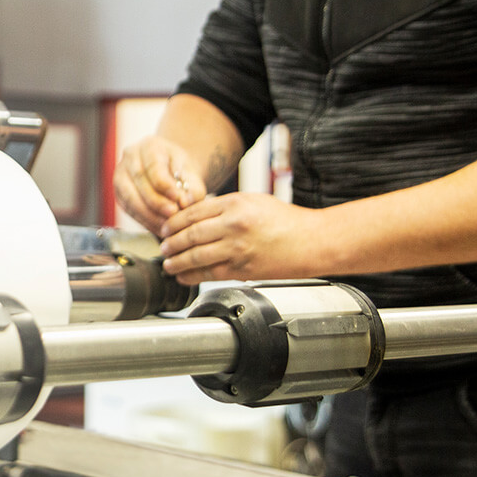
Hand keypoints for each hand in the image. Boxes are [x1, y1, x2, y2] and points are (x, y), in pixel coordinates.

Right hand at [113, 136, 208, 233]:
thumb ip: (193, 187)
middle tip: (173, 215)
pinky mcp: (118, 193)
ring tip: (167, 226)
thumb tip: (185, 203)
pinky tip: (159, 228)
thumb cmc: (180, 169)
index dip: (165, 186)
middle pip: (140, 181)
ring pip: (130, 198)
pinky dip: (144, 221)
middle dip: (157, 202)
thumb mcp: (192, 173)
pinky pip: (129, 209)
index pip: (154, 166)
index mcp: (150, 145)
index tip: (179, 201)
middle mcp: (130, 157)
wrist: (168, 169)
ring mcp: (120, 174)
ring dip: (149, 215)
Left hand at [159, 193, 328, 283]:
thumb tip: (197, 215)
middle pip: (190, 234)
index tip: (165, 228)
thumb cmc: (287, 221)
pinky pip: (210, 273)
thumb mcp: (253, 201)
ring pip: (196, 256)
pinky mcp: (243, 269)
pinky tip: (184, 275)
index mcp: (235, 204)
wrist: (313, 241)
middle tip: (163, 247)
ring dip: (177, 262)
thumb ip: (225, 207)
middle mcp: (234, 225)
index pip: (193, 212)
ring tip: (169, 264)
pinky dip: (192, 275)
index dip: (174, 222)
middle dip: (171, 243)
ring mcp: (238, 249)